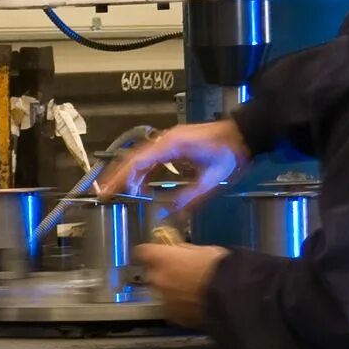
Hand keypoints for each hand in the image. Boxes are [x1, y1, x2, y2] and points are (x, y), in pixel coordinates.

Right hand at [100, 118, 249, 215]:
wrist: (245, 134)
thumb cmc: (230, 155)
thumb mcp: (212, 180)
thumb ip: (190, 198)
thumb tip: (169, 214)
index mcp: (171, 146)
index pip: (137, 162)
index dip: (120, 178)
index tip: (107, 193)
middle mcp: (165, 140)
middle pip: (133, 158)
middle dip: (117, 176)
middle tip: (104, 194)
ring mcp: (169, 140)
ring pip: (140, 157)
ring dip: (128, 174)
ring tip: (117, 192)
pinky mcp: (174, 144)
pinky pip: (151, 157)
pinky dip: (142, 171)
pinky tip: (140, 185)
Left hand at [134, 241, 226, 328]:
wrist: (234, 295)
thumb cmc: (222, 269)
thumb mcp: (204, 251)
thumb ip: (186, 251)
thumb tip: (182, 252)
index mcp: (162, 257)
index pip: (143, 251)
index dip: (151, 252)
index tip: (157, 252)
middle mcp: (158, 279)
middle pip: (152, 274)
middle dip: (163, 273)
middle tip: (180, 272)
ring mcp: (165, 299)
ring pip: (161, 293)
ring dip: (171, 291)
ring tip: (192, 291)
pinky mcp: (175, 317)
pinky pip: (172, 309)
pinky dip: (180, 306)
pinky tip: (195, 304)